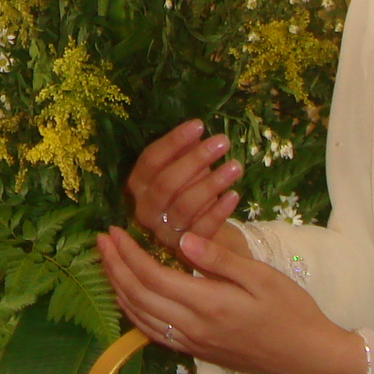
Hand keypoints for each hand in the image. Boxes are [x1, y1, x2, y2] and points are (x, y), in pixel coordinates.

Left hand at [95, 226, 366, 373]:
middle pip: (137, 296)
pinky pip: (152, 333)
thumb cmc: (292, 311)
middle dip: (113, 266)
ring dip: (117, 288)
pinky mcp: (196, 351)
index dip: (127, 253)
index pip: (152, 276)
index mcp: (207, 304)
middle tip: (100, 240)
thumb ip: (219, 259)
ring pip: (139, 317)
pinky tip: (128, 297)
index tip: (114, 230)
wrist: (309, 358)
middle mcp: (192, 327)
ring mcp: (192, 343)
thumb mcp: (262, 277)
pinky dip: (132, 312)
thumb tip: (182, 239)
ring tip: (107, 263)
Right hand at [127, 121, 243, 258]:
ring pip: (184, 206)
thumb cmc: (189, 194)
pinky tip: (234, 195)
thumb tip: (197, 129)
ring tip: (236, 166)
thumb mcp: (184, 172)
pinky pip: (202, 229)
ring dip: (211, 184)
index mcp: (138, 186)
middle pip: (166, 183)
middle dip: (195, 159)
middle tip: (222, 141)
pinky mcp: (185, 250)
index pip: (150, 160)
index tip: (199, 124)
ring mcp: (163, 231)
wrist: (199, 239)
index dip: (173, 142)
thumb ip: (184, 153)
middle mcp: (145, 209)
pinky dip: (218, 212)